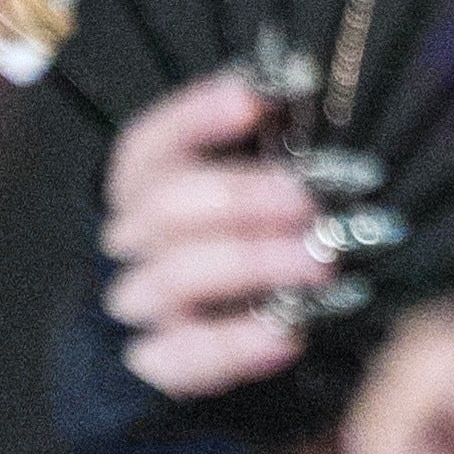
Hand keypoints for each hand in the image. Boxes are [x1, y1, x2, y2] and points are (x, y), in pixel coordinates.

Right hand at [102, 65, 337, 395]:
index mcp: (146, 185)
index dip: (196, 116)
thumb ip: (269, 143)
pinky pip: (184, 356)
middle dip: (243, 197)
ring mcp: (140, 304)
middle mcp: (133, 242)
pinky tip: (289, 334)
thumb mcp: (251, 184)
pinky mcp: (156, 366)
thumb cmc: (243, 237)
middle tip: (310, 202)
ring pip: (175, 276)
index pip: (150, 144)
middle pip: (167, 206)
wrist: (203, 343)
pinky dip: (238, 343)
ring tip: (320, 263)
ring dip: (253, 262)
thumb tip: (303, 87)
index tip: (255, 100)